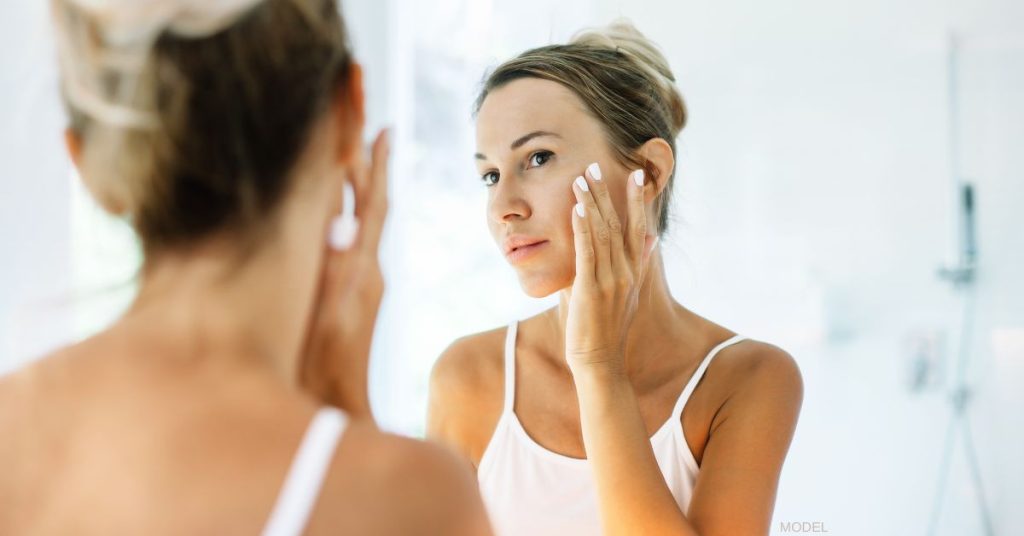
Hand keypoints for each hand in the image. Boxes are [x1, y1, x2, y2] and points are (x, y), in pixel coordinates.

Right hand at [298, 129, 388, 419]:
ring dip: (357, 185)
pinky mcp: (351, 296)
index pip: (373, 206)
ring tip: (350, 151)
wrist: (337, 414)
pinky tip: (334, 208)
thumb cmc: (322, 374)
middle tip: (365, 122)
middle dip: (367, 164)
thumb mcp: (325, 321)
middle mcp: (367, 270)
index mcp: (362, 270)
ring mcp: (361, 283)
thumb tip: (340, 225)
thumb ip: (332, 274)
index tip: (384, 128)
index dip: (376, 166)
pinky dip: (345, 213)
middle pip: (370, 205)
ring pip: (360, 220)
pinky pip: (351, 241)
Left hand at [565, 162, 653, 374]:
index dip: (637, 200)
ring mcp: (610, 280)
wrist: (599, 360)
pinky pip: (587, 252)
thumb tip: (650, 237)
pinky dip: (583, 229)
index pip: (638, 227)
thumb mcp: (626, 293)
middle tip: (596, 165)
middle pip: (618, 223)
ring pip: (602, 233)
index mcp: (634, 271)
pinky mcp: (591, 289)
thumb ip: (636, 263)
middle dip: (607, 192)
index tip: (637, 174)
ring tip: (581, 179)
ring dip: (591, 203)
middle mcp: (626, 272)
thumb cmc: (606, 327)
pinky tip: (578, 209)